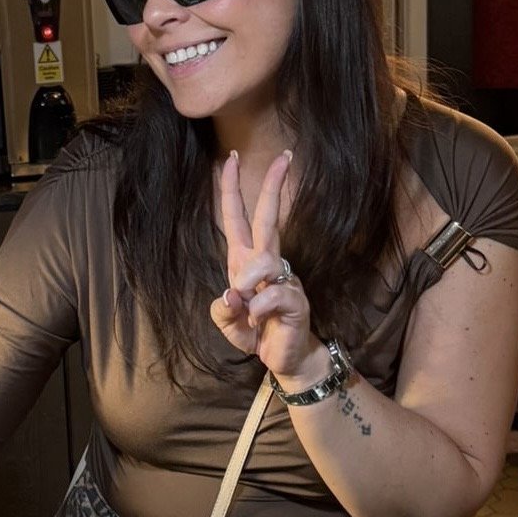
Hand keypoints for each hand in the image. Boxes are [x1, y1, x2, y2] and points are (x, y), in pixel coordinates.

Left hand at [210, 151, 328, 383]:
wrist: (283, 359)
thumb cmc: (254, 332)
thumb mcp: (227, 321)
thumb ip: (222, 307)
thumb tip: (234, 294)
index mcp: (246, 262)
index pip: (239, 218)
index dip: (233, 189)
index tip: (232, 158)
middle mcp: (268, 263)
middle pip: (268, 218)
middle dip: (273, 187)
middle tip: (283, 157)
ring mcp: (285, 279)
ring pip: (262, 261)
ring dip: (247, 286)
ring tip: (248, 311)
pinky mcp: (295, 300)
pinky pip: (270, 296)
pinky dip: (257, 312)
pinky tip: (260, 324)